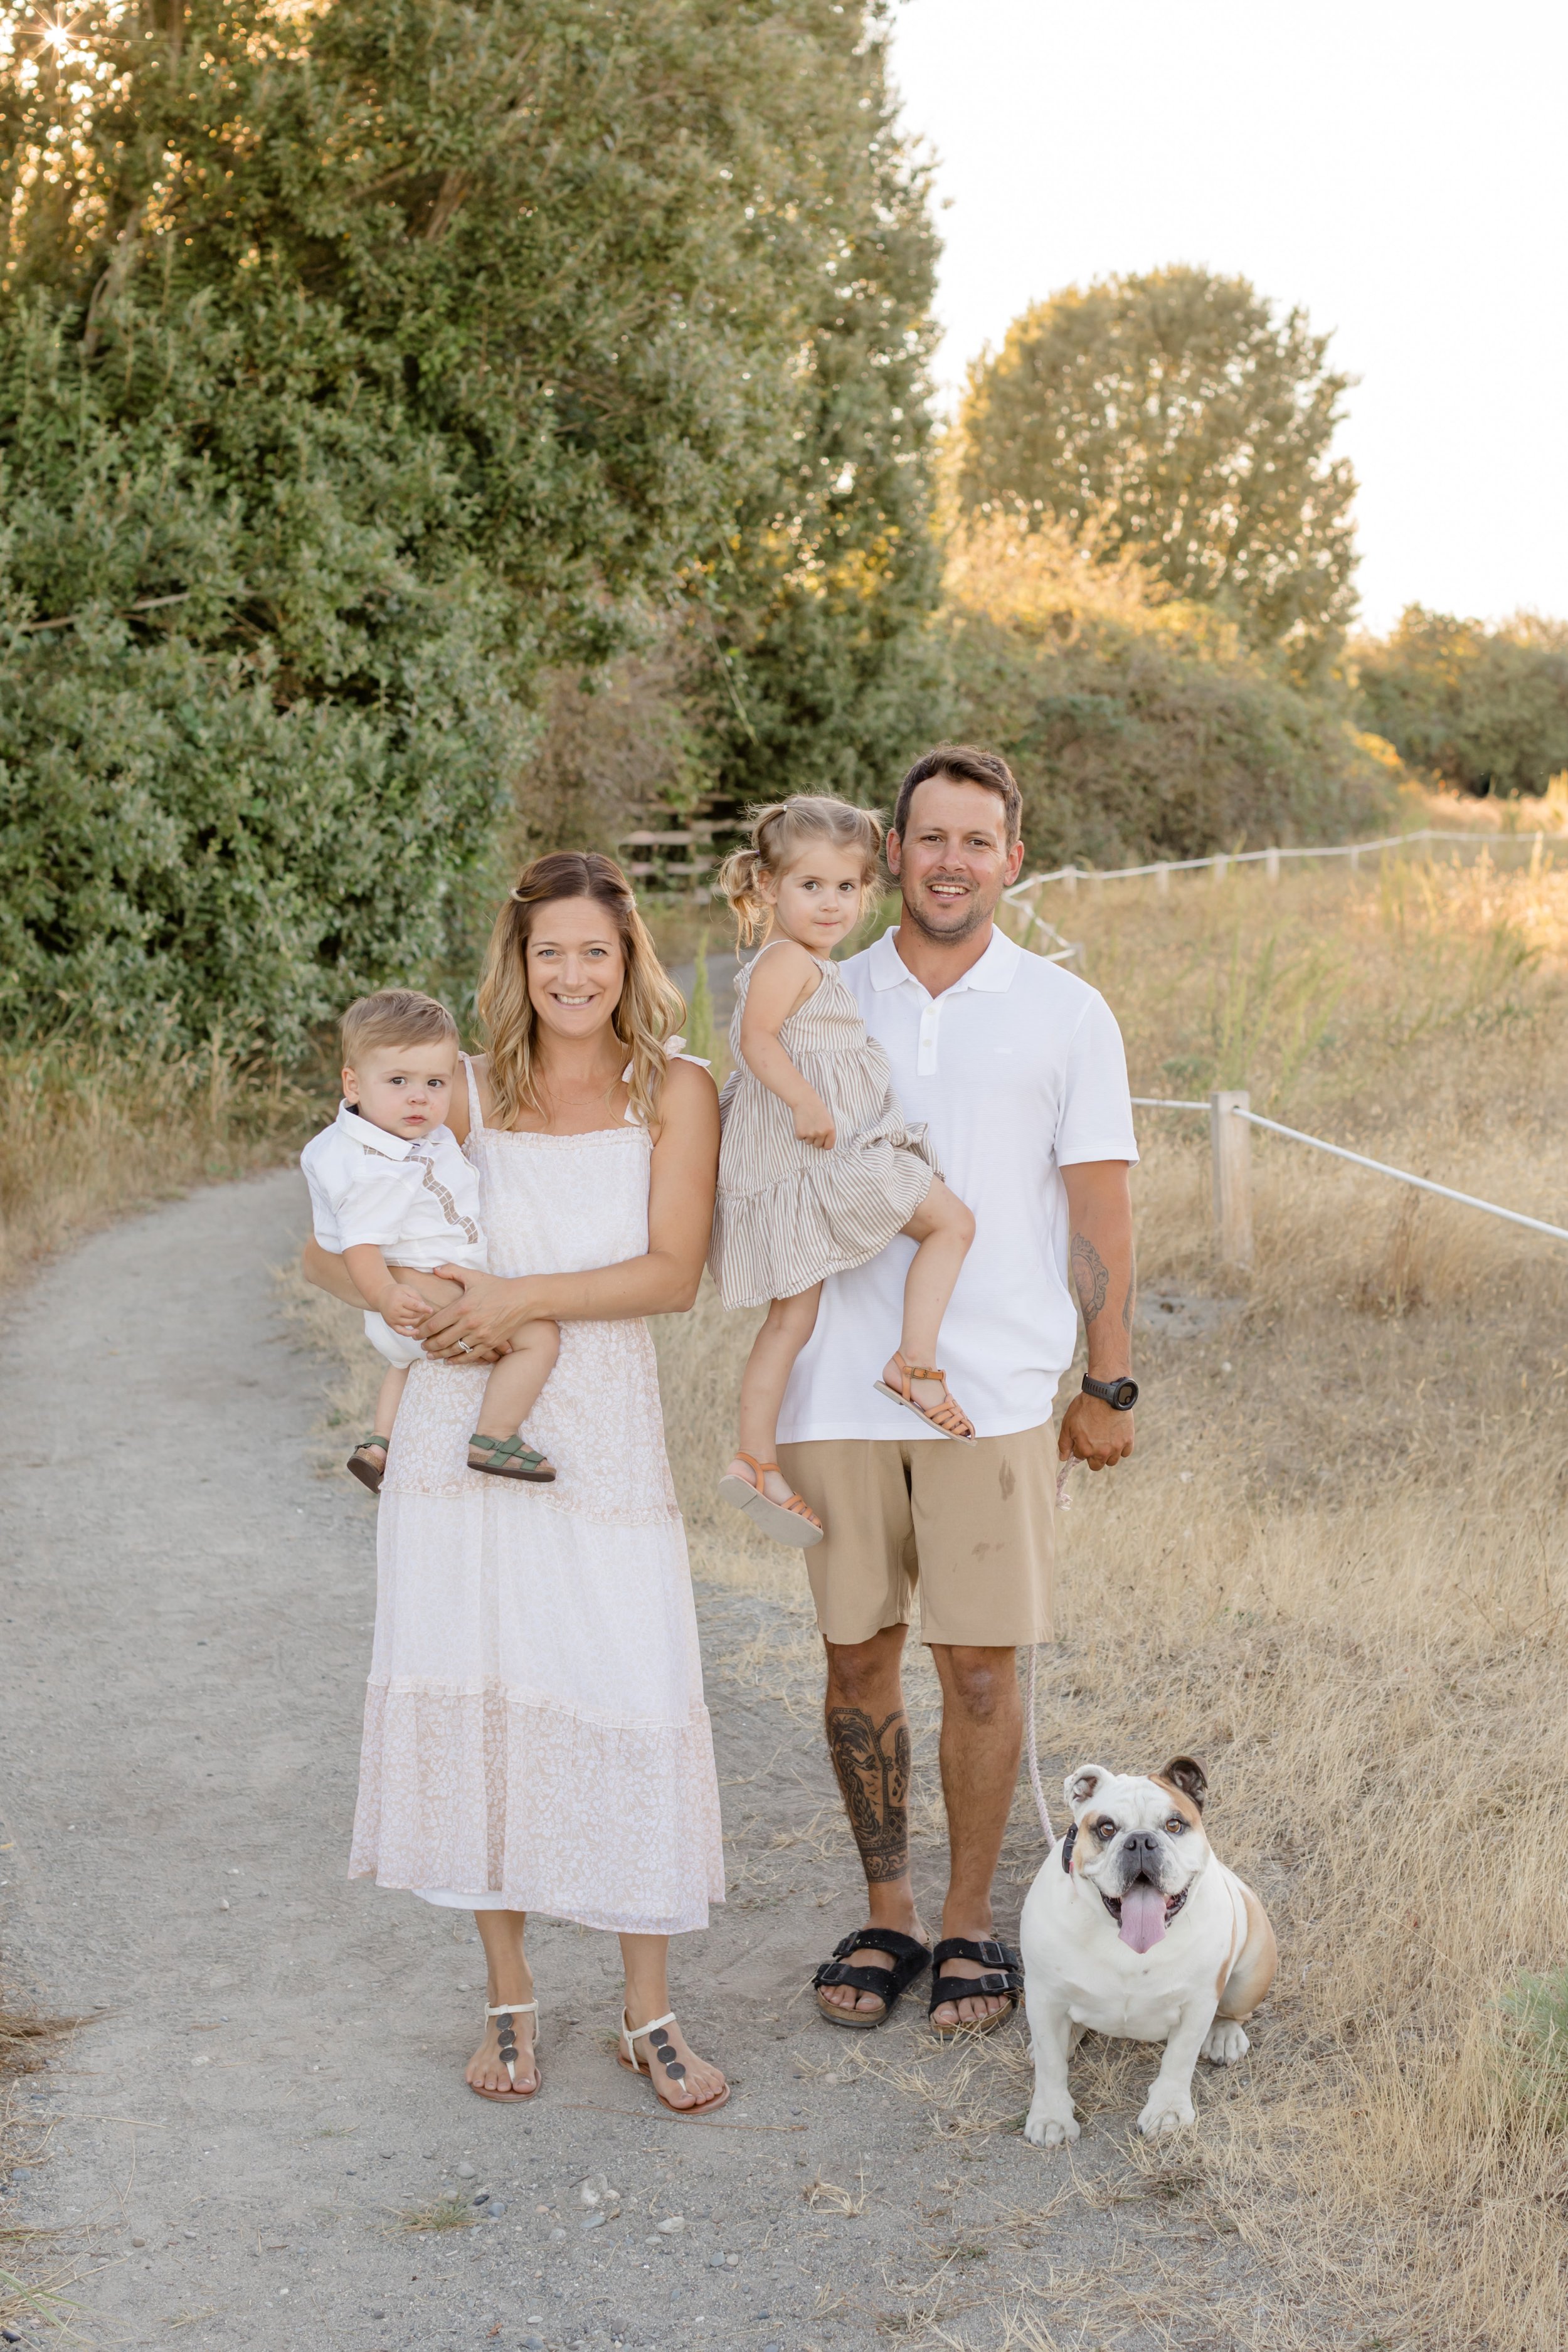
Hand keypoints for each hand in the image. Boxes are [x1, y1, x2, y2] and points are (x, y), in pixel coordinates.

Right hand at [377, 1280, 432, 1335]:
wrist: (381, 1296)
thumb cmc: (396, 1292)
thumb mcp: (406, 1288)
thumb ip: (416, 1296)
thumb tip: (424, 1306)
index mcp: (399, 1300)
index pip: (414, 1306)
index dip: (424, 1308)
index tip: (431, 1310)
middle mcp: (395, 1310)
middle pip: (413, 1315)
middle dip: (421, 1313)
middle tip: (422, 1309)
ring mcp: (393, 1319)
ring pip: (410, 1323)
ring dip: (417, 1319)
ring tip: (418, 1314)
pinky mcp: (391, 1324)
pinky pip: (401, 1332)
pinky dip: (410, 1333)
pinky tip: (417, 1331)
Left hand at [419, 1265, 535, 1362]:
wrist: (523, 1299)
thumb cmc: (497, 1286)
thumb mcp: (474, 1276)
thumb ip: (452, 1271)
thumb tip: (434, 1269)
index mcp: (462, 1307)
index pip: (435, 1323)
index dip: (421, 1330)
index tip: (415, 1333)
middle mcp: (469, 1324)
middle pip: (441, 1340)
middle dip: (428, 1344)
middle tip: (420, 1346)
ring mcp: (480, 1335)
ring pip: (454, 1350)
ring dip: (439, 1354)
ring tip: (431, 1355)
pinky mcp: (490, 1343)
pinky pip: (470, 1356)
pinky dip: (457, 1360)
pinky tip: (449, 1360)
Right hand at [792, 1092, 835, 1149]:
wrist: (804, 1099)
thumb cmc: (817, 1108)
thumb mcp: (828, 1119)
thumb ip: (828, 1132)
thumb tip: (824, 1146)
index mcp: (831, 1130)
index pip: (828, 1146)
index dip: (824, 1144)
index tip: (822, 1141)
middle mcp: (821, 1133)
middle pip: (817, 1145)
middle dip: (815, 1139)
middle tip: (813, 1128)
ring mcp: (810, 1134)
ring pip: (808, 1142)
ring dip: (807, 1136)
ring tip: (807, 1123)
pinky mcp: (800, 1133)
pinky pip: (800, 1138)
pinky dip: (799, 1133)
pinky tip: (801, 1123)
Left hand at [1057, 1391, 1133, 1469]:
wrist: (1105, 1393)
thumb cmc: (1085, 1407)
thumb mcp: (1068, 1424)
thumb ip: (1064, 1443)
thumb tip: (1063, 1458)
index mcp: (1086, 1450)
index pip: (1080, 1457)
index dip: (1080, 1447)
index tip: (1082, 1437)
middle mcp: (1102, 1452)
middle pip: (1097, 1465)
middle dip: (1093, 1456)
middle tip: (1094, 1441)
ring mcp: (1116, 1447)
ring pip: (1112, 1461)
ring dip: (1108, 1454)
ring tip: (1105, 1439)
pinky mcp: (1128, 1440)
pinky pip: (1125, 1452)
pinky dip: (1121, 1448)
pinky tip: (1116, 1437)